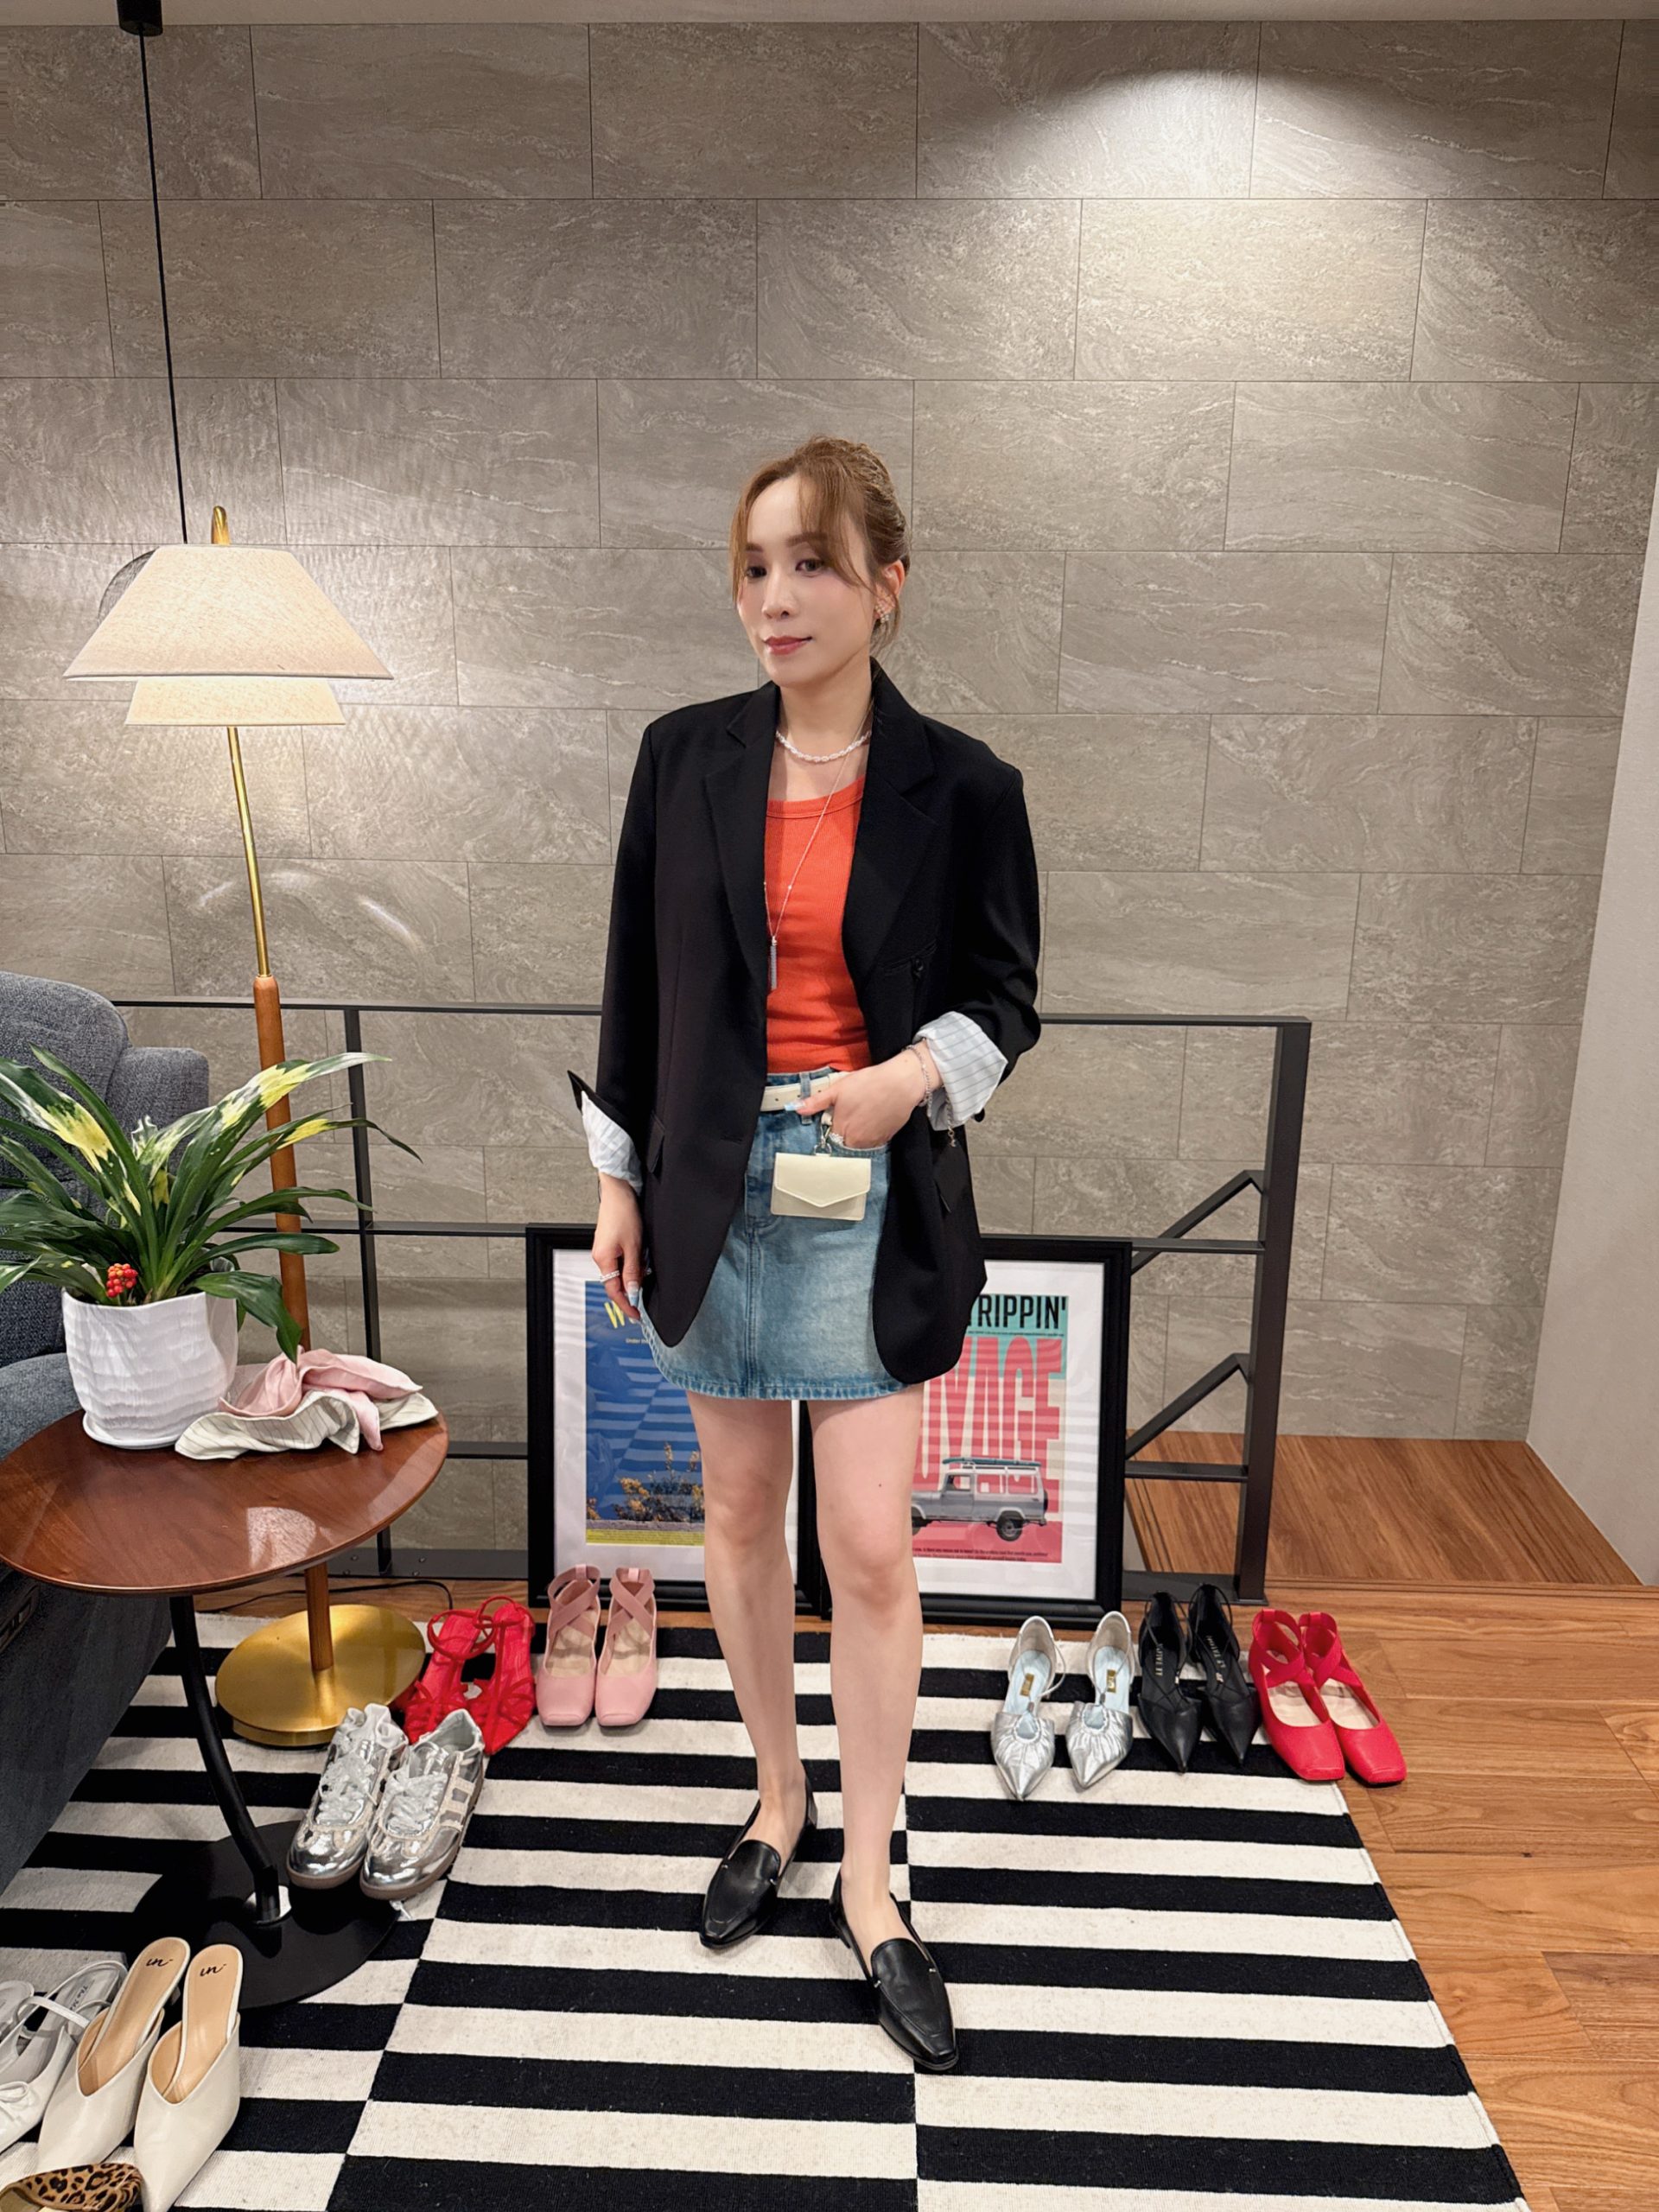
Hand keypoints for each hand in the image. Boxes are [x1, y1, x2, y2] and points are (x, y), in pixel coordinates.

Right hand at [593, 1175, 646, 1321]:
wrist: (619, 1191)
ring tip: (643, 1279)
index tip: (636, 1315)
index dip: (626, 1305)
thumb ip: (633, 1271)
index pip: (614, 1291)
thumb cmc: (624, 1213)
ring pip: (618, 1272)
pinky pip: (619, 1262)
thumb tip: (632, 1292)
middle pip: (615, 1283)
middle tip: (642, 1304)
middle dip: (629, 1293)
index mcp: (603, 1259)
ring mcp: (604, 1250)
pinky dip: (630, 1267)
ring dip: (631, 1278)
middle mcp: (600, 1256)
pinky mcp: (609, 1243)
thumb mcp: (633, 1246)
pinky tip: (639, 1264)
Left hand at [793, 1052, 930, 1148]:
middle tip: (852, 1113)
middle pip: (844, 1142)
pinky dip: (873, 1133)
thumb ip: (816, 1102)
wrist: (900, 1083)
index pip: (830, 1136)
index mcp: (841, 1130)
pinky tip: (875, 1117)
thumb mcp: (838, 1088)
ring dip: (859, 1134)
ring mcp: (873, 1142)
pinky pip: (874, 1141)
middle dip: (845, 1131)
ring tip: (864, 1114)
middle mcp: (856, 1142)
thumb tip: (796, 1109)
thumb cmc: (868, 1083)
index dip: (833, 1125)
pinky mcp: (887, 1138)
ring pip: (860, 1144)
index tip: (838, 1116)